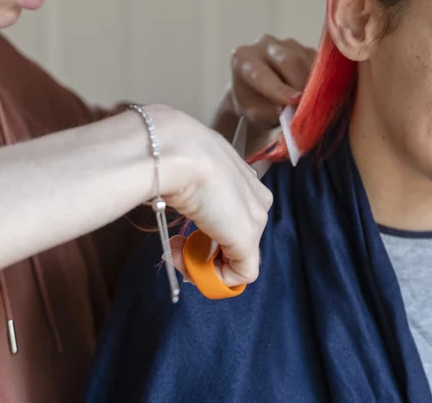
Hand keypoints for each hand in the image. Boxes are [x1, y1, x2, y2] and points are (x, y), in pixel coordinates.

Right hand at [148, 106, 272, 286]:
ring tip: (174, 250)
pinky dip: (213, 278)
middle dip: (203, 248)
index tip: (179, 233)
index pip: (231, 214)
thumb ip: (192, 188)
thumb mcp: (184, 169)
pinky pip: (239, 274)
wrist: (178, 153)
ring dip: (201, 262)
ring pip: (236, 256)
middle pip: (234, 236)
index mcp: (243, 177)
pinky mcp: (247, 240)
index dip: (206, 231)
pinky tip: (188, 264)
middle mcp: (256, 196)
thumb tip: (182, 198)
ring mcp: (255, 219)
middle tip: (174, 246)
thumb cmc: (174, 155)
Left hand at [227, 34, 316, 128]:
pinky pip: (318, 61)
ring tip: (315, 102)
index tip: (295, 101)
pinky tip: (319, 92)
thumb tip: (292, 110)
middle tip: (311, 104)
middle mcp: (265, 44)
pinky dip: (321, 79)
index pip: (262, 74)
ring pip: (305, 60)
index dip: (279, 88)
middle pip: (288, 60)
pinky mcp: (305, 47)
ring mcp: (287, 43)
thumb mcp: (255, 113)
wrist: (258, 89)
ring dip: (314, 83)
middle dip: (301, 83)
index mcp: (243, 58)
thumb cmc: (253, 102)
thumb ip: (270, 112)